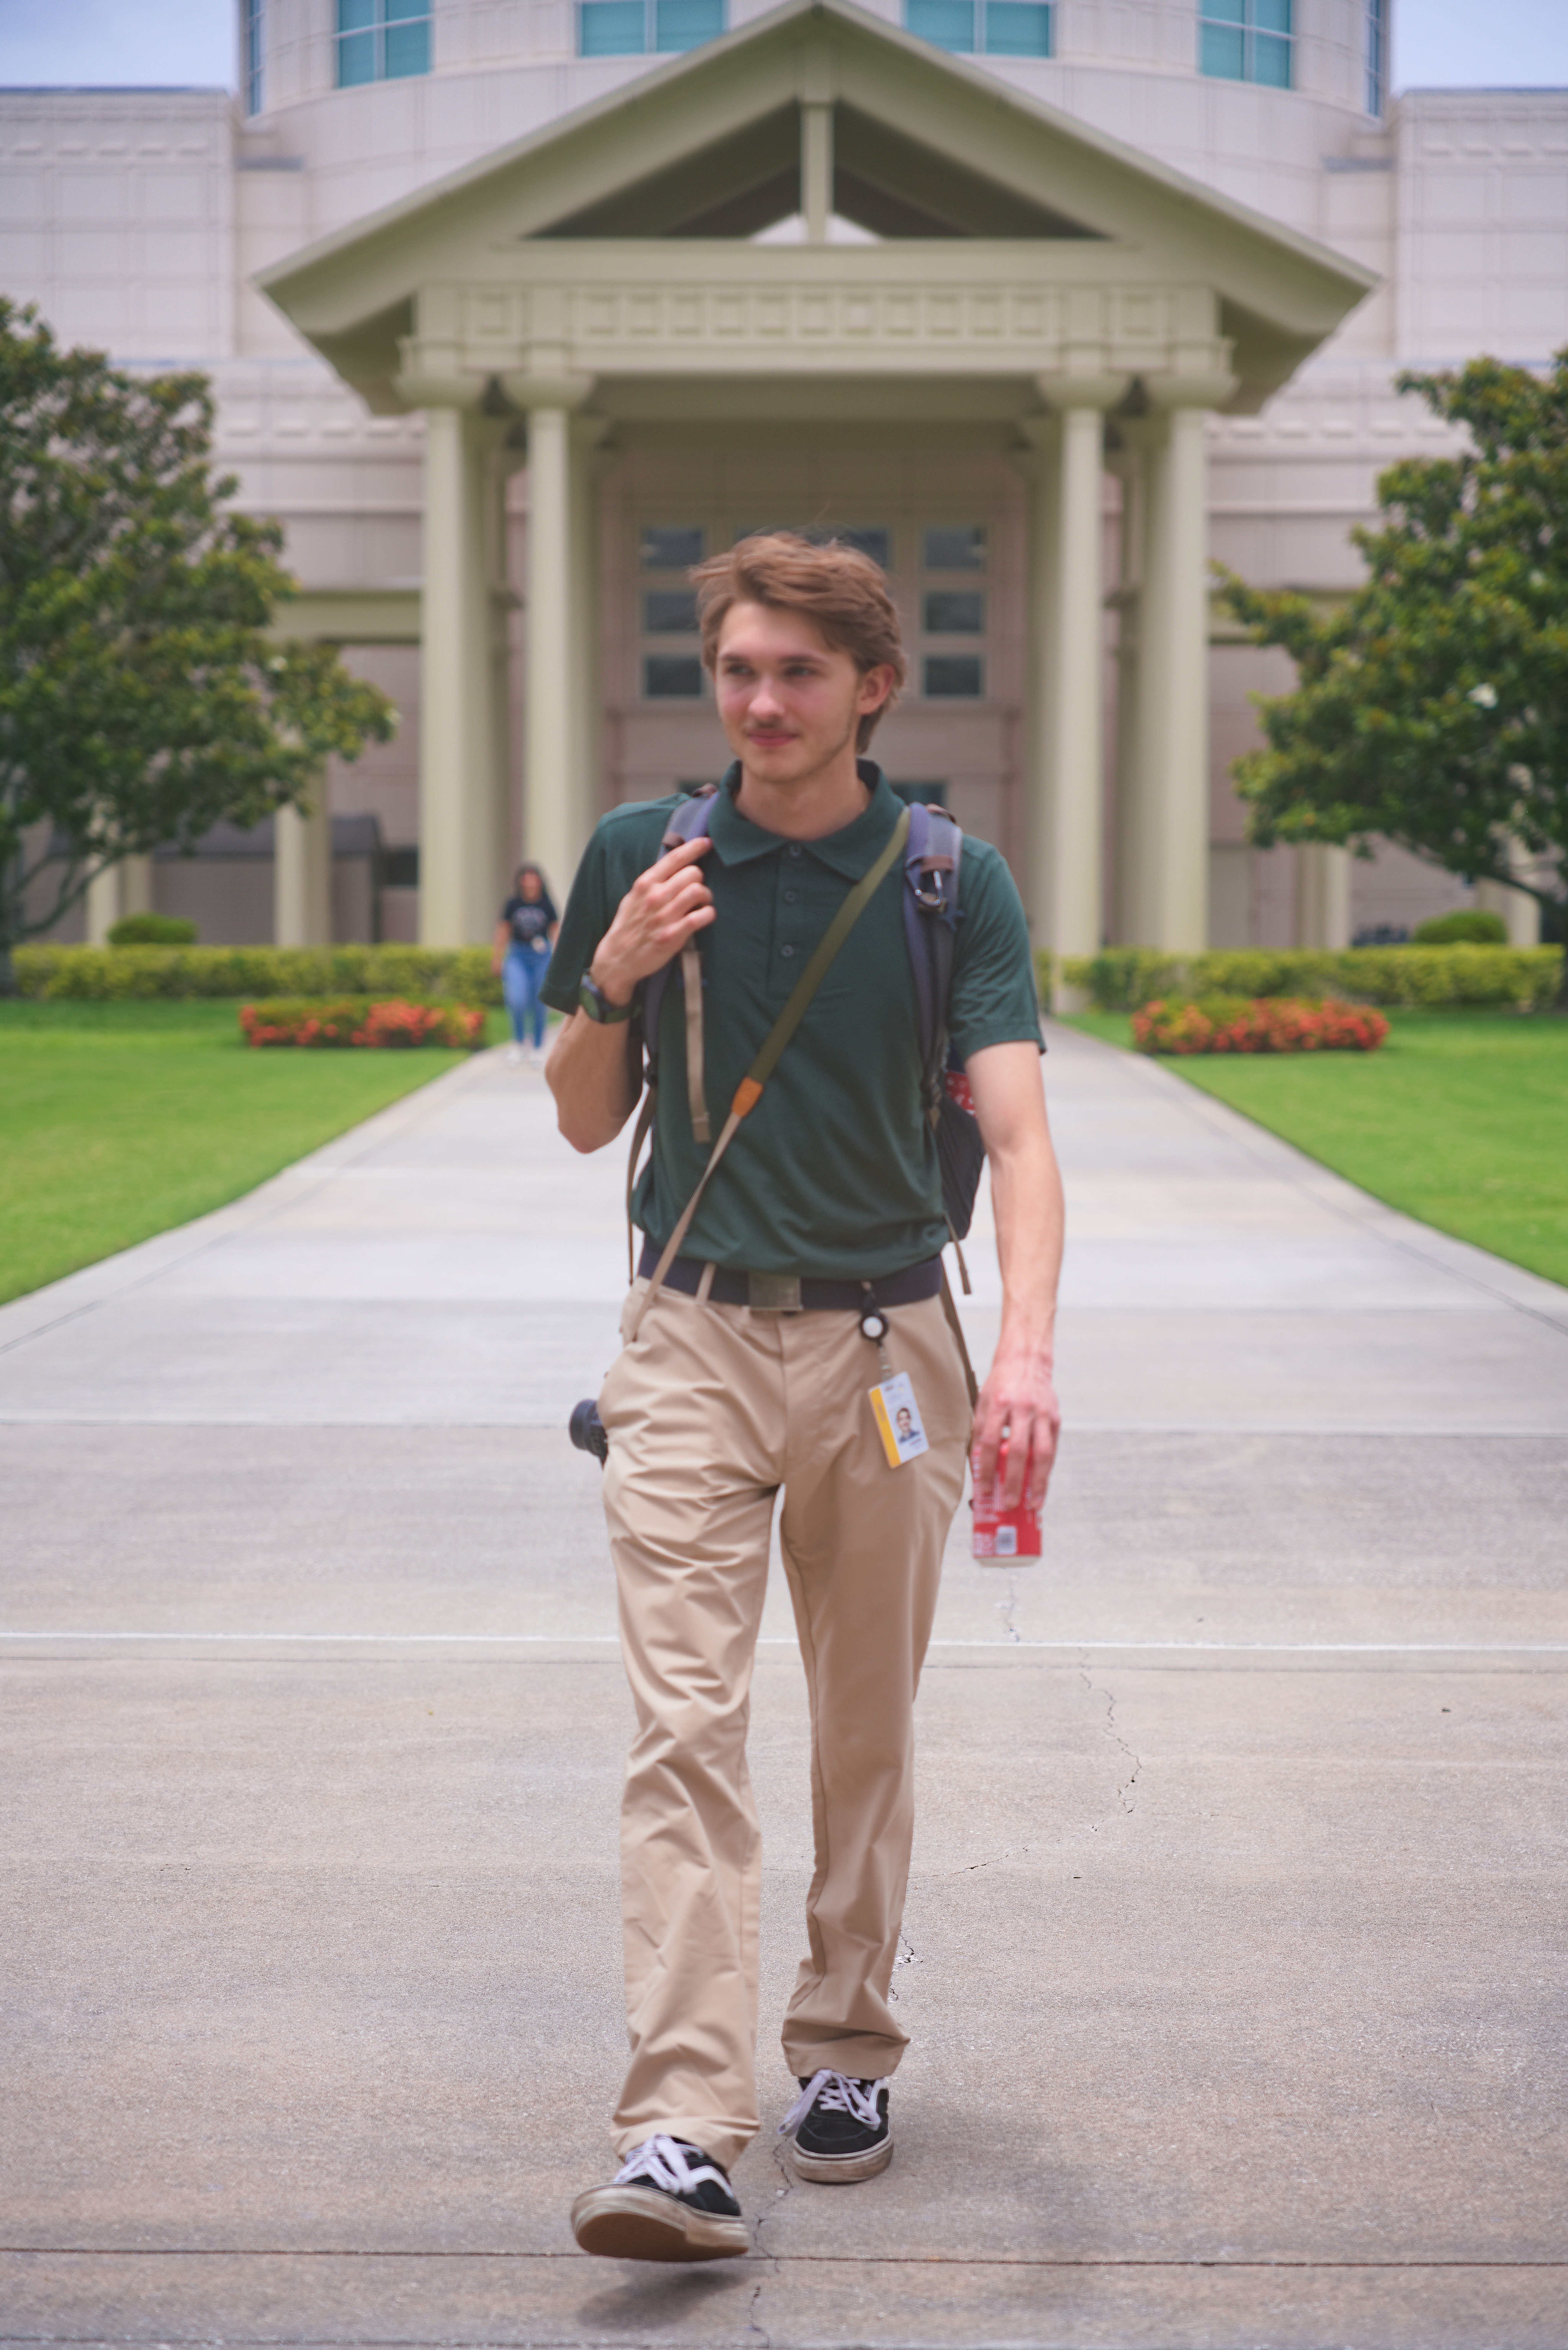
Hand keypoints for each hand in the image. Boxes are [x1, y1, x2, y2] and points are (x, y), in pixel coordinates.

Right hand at [590, 836, 714, 1005]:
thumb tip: (674, 866)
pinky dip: (708, 914)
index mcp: (645, 884)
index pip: (674, 857)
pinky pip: (700, 917)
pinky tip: (705, 916)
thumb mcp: (633, 897)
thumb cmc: (628, 927)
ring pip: (698, 891)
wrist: (616, 959)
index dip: (694, 847)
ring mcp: (664, 916)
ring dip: (706, 896)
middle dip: (699, 880)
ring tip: (702, 903)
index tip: (706, 842)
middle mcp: (655, 896)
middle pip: (692, 873)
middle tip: (697, 890)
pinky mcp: (673, 936)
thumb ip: (652, 882)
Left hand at [971, 1336, 1059, 1511]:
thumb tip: (980, 1466)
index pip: (991, 1442)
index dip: (987, 1469)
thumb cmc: (1000, 1384)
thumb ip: (981, 1431)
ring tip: (1033, 1504)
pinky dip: (1047, 1469)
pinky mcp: (1055, 1418)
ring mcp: (1042, 1414)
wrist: (1026, 1360)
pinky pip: (1052, 1449)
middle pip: (1018, 1451)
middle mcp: (1022, 1409)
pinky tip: (1042, 1485)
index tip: (984, 1491)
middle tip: (1008, 1504)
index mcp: (998, 1403)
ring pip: (1042, 1453)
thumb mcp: (982, 1402)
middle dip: (1013, 1481)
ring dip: (1038, 1482)